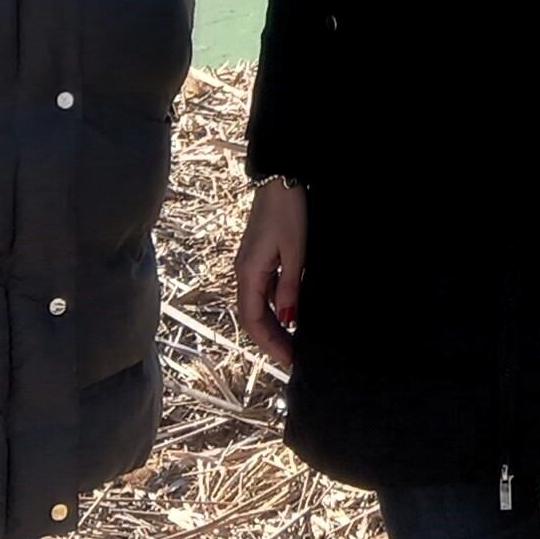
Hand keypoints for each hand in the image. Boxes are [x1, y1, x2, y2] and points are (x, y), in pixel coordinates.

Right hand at [233, 177, 306, 372]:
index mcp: (249, 273)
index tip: (288, 360)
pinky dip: (274, 308)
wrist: (281, 179)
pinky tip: (291, 314)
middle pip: (252, 317)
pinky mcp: (259, 258)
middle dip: (271, 340)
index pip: (252, 320)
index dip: (270, 343)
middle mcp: (244, 272)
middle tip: (292, 358)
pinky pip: (263, 291)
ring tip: (293, 342)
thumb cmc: (288, 211)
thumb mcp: (295, 252)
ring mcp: (250, 265)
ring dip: (272, 326)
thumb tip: (288, 319)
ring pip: (257, 305)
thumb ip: (290, 287)